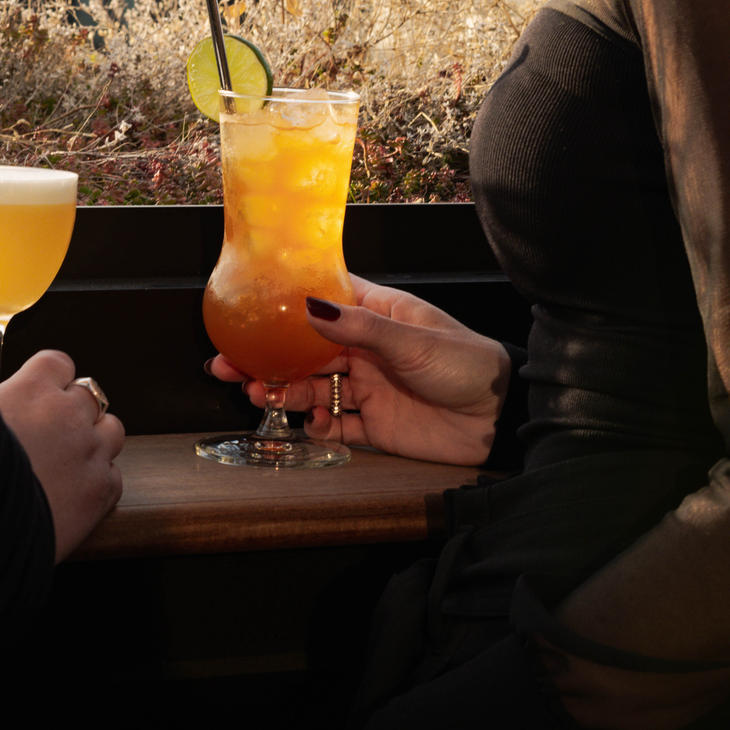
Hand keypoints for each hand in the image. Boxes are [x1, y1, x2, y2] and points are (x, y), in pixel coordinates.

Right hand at [0, 350, 123, 561]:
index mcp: (31, 391)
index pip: (58, 363)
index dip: (50, 379)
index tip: (41, 393)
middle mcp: (67, 416)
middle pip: (89, 396)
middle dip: (72, 411)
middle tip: (49, 435)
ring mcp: (89, 453)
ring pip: (112, 431)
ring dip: (94, 441)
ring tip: (66, 462)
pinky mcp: (100, 492)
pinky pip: (114, 475)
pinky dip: (98, 481)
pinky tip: (71, 493)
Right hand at [207, 275, 510, 464]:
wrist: (498, 418)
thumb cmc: (467, 364)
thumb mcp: (411, 339)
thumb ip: (359, 327)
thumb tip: (311, 305)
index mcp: (376, 316)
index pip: (323, 301)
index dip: (285, 306)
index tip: (248, 311)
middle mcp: (366, 350)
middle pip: (305, 351)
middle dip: (269, 358)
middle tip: (231, 365)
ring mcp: (368, 388)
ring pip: (313, 389)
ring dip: (286, 394)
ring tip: (263, 397)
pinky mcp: (375, 425)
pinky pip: (335, 426)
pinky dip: (318, 428)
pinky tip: (311, 426)